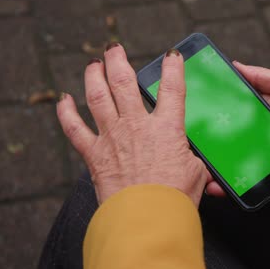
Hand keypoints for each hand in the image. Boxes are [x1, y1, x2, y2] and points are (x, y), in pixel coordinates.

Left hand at [56, 45, 210, 205]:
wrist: (146, 220)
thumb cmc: (174, 199)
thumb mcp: (196, 176)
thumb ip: (196, 165)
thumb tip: (206, 172)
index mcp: (167, 128)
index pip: (173, 88)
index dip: (173, 67)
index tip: (172, 55)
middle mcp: (136, 125)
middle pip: (123, 82)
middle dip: (117, 60)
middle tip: (113, 48)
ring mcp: (111, 137)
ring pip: (98, 96)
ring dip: (93, 76)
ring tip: (93, 64)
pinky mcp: (93, 155)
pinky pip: (74, 128)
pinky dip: (66, 112)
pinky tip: (63, 100)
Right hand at [205, 62, 269, 195]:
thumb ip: (262, 77)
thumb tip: (234, 65)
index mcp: (266, 109)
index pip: (236, 110)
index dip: (217, 111)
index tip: (195, 112)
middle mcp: (264, 131)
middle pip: (233, 136)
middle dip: (211, 143)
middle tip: (187, 145)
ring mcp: (269, 152)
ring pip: (238, 159)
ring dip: (218, 166)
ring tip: (198, 169)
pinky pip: (253, 179)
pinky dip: (236, 183)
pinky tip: (217, 184)